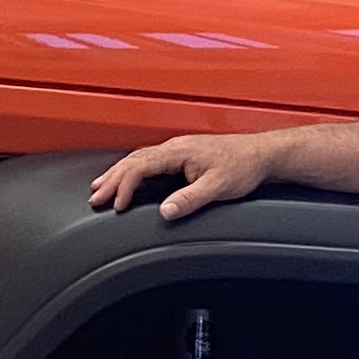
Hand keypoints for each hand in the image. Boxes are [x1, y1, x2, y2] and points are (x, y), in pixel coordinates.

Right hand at [90, 131, 292, 221]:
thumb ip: (189, 199)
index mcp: (178, 151)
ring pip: (138, 158)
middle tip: (95, 198)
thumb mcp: (218, 187)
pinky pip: (149, 160)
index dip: (123, 186)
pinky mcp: (183, 154)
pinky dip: (132, 170)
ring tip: (101, 187)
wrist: (263, 154)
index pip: (139, 167)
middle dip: (111, 179)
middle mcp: (174, 147)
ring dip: (118, 173)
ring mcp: (177, 149)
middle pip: (132, 160)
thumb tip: (165, 212)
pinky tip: (129, 177)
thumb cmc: (244, 166)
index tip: (116, 205)